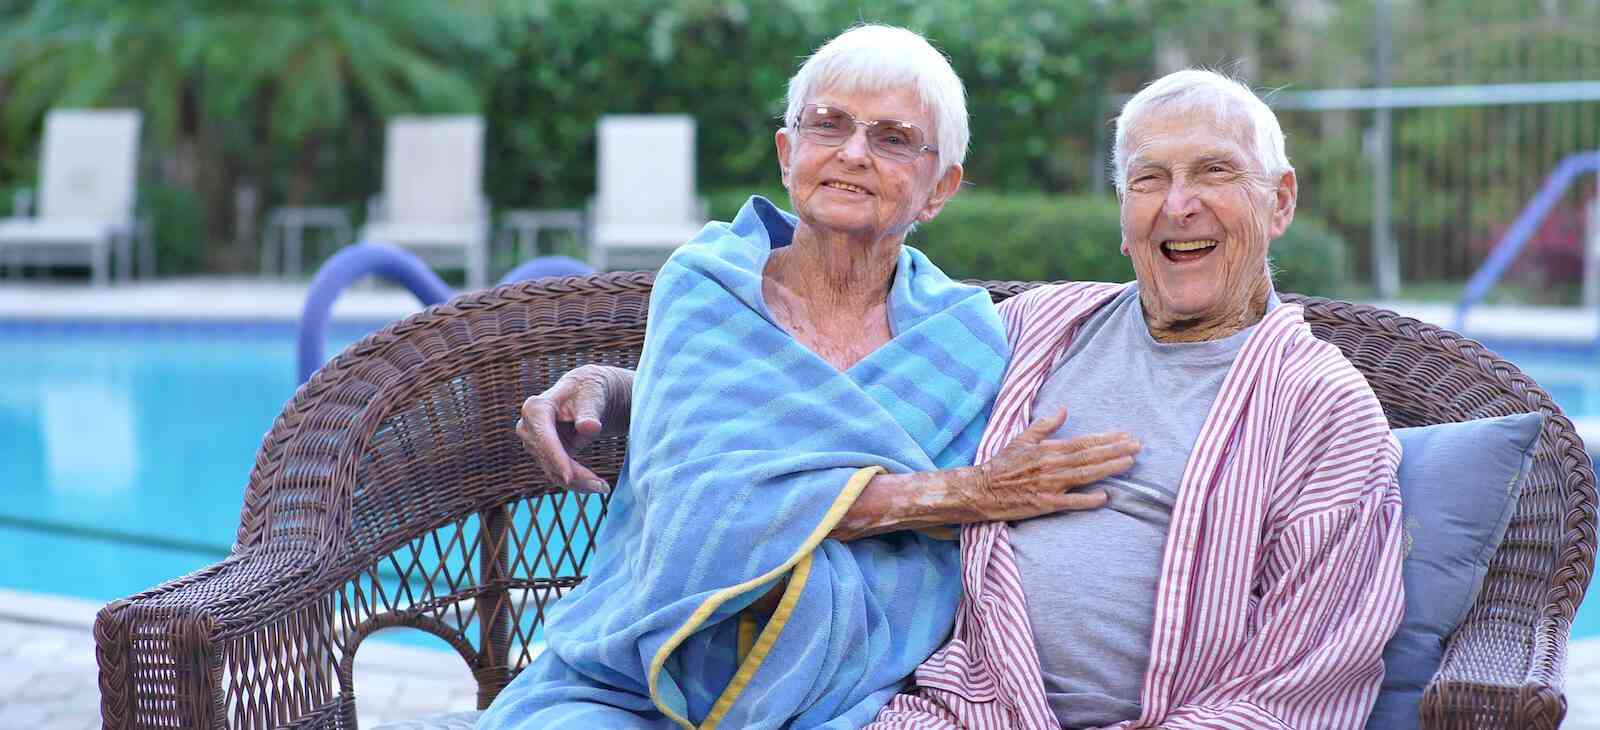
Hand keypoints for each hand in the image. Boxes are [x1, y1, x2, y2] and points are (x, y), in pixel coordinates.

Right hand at [515, 364, 634, 493]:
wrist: (589, 393)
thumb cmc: (590, 390)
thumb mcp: (594, 397)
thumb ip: (590, 413)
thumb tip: (589, 427)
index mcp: (536, 408)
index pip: (543, 438)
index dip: (555, 458)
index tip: (570, 477)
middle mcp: (528, 426)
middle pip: (547, 459)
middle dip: (573, 475)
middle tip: (602, 487)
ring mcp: (534, 442)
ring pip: (552, 471)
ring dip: (577, 483)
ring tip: (603, 487)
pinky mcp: (545, 454)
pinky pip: (557, 474)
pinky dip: (576, 483)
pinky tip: (597, 486)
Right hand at [955, 407, 1138, 521]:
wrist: (981, 490)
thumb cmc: (1002, 465)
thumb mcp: (1022, 439)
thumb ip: (1045, 425)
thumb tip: (1064, 409)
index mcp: (1047, 449)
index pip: (1083, 442)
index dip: (1105, 439)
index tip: (1125, 435)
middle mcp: (1051, 465)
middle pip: (1089, 456)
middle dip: (1115, 450)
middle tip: (1138, 446)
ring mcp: (1049, 485)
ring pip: (1085, 475)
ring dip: (1108, 468)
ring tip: (1129, 462)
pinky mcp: (1045, 504)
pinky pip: (1071, 501)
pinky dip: (1088, 499)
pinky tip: (1105, 496)